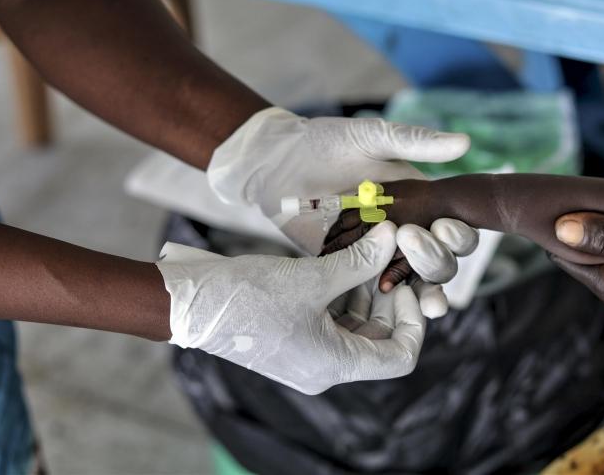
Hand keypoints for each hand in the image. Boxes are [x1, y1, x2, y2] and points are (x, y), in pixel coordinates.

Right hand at [156, 221, 425, 394]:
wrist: (190, 304)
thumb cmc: (249, 296)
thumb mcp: (313, 277)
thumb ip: (360, 259)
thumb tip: (394, 235)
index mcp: (335, 365)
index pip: (401, 356)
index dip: (413, 319)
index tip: (406, 282)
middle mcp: (326, 368)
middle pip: (379, 339)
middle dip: (388, 298)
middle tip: (388, 259)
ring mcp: (309, 355)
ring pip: (356, 327)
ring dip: (364, 291)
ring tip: (364, 254)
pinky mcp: (294, 340)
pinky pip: (332, 320)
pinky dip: (342, 294)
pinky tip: (341, 263)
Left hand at [206, 107, 477, 315]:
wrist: (274, 162)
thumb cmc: (324, 142)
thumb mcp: (370, 137)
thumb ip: (414, 142)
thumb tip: (466, 143)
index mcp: (420, 202)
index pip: (454, 227)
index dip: (458, 234)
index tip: (445, 227)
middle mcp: (405, 231)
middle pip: (439, 259)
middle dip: (437, 260)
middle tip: (413, 243)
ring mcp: (376, 253)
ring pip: (412, 282)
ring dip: (424, 292)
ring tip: (429, 306)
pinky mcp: (348, 266)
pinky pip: (371, 287)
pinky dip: (384, 295)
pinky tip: (387, 299)